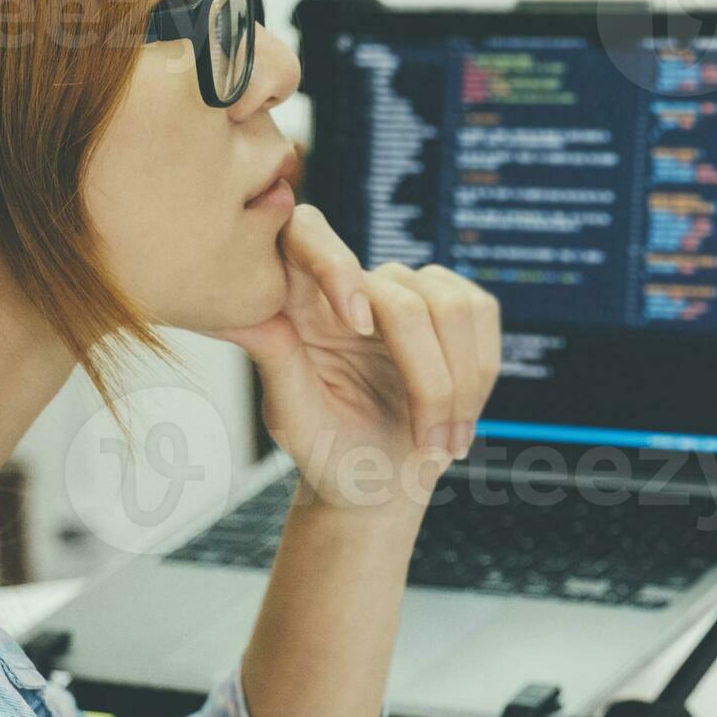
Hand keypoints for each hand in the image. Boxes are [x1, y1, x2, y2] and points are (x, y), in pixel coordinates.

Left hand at [212, 203, 501, 517]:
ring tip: (446, 445)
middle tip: (432, 449)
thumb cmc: (328, 452)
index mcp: (301, 302)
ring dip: (459, 386)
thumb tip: (235, 317)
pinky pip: (481, 312)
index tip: (358, 326)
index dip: (336, 265)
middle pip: (402, 298)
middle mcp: (355, 285)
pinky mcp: (454, 304)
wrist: (380, 481)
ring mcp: (408, 290)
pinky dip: (479, 373)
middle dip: (427, 381)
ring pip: (452, 306)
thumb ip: (275, 358)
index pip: (307, 235)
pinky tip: (460, 418)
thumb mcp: (295, 417)